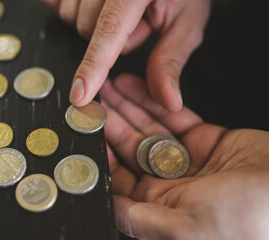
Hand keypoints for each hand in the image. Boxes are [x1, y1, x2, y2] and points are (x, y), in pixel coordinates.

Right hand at [42, 0, 210, 110]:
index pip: (110, 29)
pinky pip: (59, 2)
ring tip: (124, 12)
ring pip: (70, 15)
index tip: (80, 95)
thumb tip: (167, 100)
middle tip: (141, 25)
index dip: (93, 65)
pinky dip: (76, 10)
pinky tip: (98, 7)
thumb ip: (170, 61)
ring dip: (93, 22)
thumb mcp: (186, 22)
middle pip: (85, 26)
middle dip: (110, 39)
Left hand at [100, 74, 268, 238]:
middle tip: (95, 101)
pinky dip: (158, 103)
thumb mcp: (182, 228)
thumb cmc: (247, 223)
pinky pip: (176, 119)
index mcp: (160, 208)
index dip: (102, 151)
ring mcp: (190, 161)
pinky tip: (140, 89)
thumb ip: (138, 218)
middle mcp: (172, 185)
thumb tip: (105, 206)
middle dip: (112, 122)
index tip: (88, 129)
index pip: (119, 177)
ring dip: (131, 108)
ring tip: (112, 88)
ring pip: (151, 130)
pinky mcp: (209, 141)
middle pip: (132, 148)